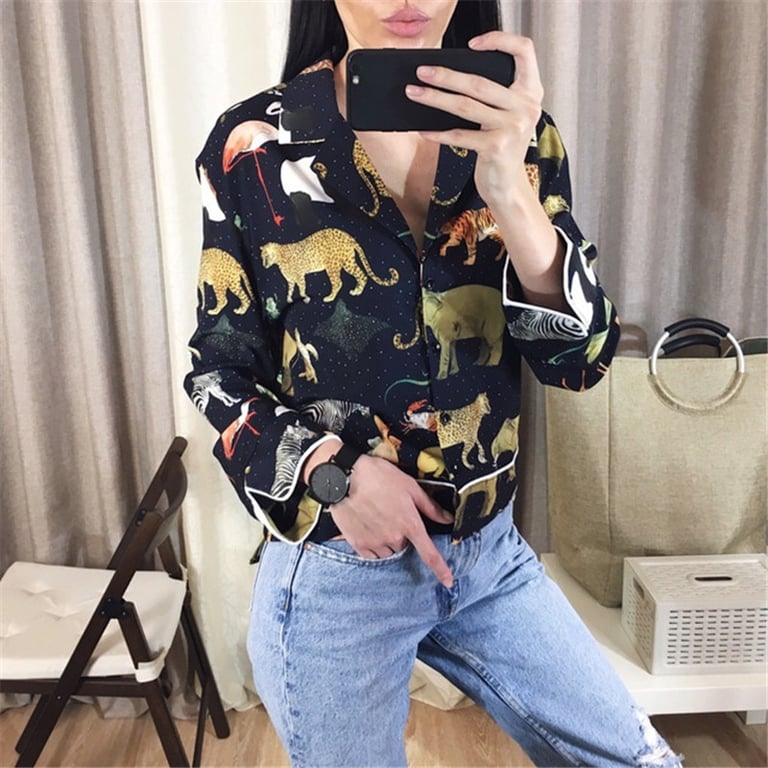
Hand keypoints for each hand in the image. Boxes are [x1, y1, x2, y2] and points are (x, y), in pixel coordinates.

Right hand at [329, 454, 453, 587]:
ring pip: (388, 550)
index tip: (448, 582)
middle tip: (392, 513)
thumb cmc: (378, 477)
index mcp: (410, 524)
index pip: (430, 554)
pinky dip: (373, 544)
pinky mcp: (358, 544)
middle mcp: (394, 538)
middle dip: (402, 534)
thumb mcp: (409, 486)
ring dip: (387, 540)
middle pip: (404, 546)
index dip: (441, 570)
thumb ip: (430, 507)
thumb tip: (447, 519)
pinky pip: (371, 554)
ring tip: (377, 516)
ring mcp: (375, 543)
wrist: (344, 478)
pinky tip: (367, 526)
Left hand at [405, 31, 543, 206]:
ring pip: (465, 106)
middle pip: (479, 82)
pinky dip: (438, 133)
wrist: (507, 185)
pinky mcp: (497, 148)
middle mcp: (525, 107)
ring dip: (435, 99)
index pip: (524, 50)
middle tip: (422, 71)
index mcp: (530, 91)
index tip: (472, 44)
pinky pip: (460, 135)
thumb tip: (449, 77)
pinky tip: (423, 129)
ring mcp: (512, 127)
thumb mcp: (506, 115)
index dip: (499, 41)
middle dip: (445, 76)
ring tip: (414, 93)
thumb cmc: (501, 146)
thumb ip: (493, 95)